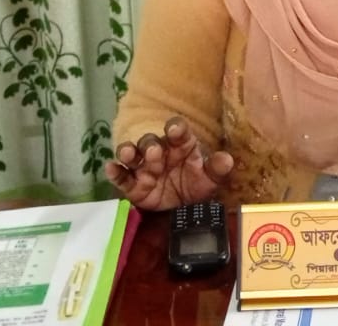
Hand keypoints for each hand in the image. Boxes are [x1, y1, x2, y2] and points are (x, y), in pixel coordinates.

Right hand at [105, 116, 234, 210]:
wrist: (184, 208)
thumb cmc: (196, 185)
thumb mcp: (211, 178)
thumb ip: (217, 168)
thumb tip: (227, 160)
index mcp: (180, 145)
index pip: (177, 131)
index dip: (176, 128)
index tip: (175, 130)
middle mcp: (159, 152)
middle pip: (150, 141)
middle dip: (150, 145)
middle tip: (154, 152)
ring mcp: (144, 168)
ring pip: (132, 155)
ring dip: (128, 152)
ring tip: (127, 154)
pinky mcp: (133, 185)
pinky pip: (121, 177)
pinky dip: (114, 172)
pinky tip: (110, 168)